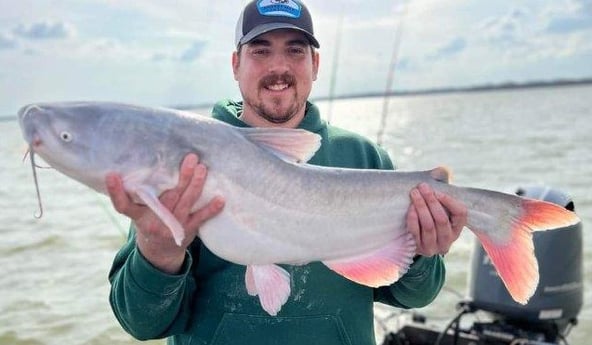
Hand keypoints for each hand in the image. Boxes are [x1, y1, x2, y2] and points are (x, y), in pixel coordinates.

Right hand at [105, 153, 224, 273]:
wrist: (160, 254)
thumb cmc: (148, 221)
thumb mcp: (138, 211)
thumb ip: (139, 192)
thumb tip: (143, 157)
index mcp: (138, 216)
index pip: (123, 205)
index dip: (115, 191)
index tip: (111, 174)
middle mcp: (154, 221)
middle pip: (167, 197)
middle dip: (180, 177)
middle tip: (190, 158)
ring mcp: (172, 226)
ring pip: (185, 203)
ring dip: (195, 185)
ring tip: (202, 168)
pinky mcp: (188, 230)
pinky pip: (201, 218)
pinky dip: (211, 209)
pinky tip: (221, 199)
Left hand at [406, 183, 466, 256]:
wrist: (415, 234)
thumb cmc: (430, 212)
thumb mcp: (438, 201)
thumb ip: (441, 184)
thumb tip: (441, 170)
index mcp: (458, 227)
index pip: (461, 213)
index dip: (449, 201)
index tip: (437, 190)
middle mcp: (448, 239)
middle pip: (442, 219)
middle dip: (431, 201)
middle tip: (422, 186)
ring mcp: (434, 246)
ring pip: (428, 225)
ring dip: (421, 207)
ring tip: (414, 193)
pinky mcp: (420, 249)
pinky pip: (416, 232)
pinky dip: (413, 219)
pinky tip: (410, 208)